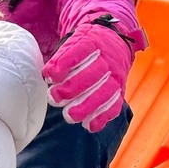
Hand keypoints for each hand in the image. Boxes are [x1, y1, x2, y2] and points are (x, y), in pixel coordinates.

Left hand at [42, 15, 144, 131]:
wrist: (113, 41)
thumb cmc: (84, 47)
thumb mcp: (72, 42)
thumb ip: (59, 57)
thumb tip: (49, 74)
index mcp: (92, 42)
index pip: (79, 51)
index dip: (64, 64)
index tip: (50, 76)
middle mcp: (107, 59)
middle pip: (93, 74)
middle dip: (72, 88)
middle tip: (54, 98)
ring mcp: (115, 75)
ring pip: (105, 92)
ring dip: (87, 106)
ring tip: (69, 116)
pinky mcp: (120, 90)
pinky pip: (115, 104)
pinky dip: (103, 116)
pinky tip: (89, 125)